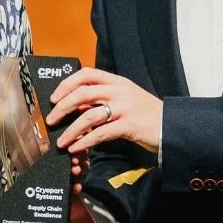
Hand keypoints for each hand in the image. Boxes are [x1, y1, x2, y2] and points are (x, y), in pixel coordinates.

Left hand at [46, 67, 162, 155]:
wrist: (171, 126)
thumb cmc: (146, 114)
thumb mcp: (124, 99)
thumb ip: (102, 99)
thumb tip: (75, 106)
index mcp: (117, 82)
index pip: (86, 74)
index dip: (67, 84)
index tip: (54, 98)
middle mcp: (119, 91)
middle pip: (83, 93)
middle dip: (62, 107)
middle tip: (51, 120)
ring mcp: (125, 108)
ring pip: (89, 116)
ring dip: (71, 130)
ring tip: (61, 142)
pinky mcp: (129, 125)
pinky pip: (101, 133)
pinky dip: (85, 141)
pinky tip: (77, 148)